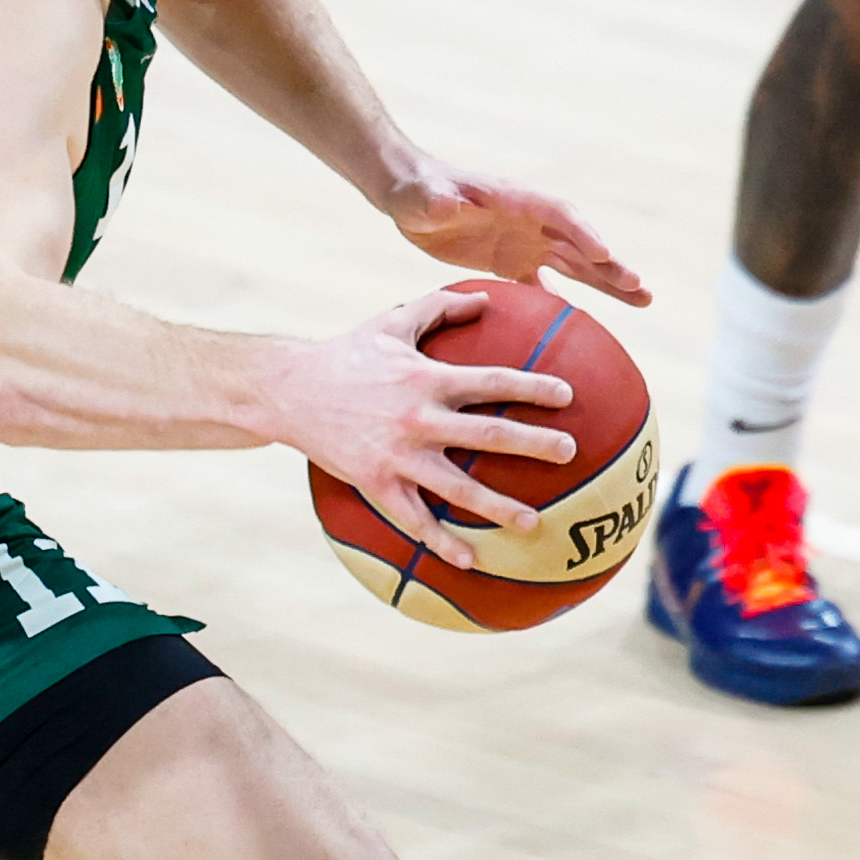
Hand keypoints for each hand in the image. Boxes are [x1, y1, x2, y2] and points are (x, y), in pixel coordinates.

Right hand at [256, 281, 581, 539]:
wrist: (289, 390)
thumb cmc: (346, 354)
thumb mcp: (392, 322)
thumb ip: (440, 307)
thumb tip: (486, 298)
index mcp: (428, 378)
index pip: (492, 381)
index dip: (532, 388)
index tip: (567, 396)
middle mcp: (419, 417)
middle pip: (488, 435)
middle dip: (534, 444)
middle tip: (570, 453)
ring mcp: (398, 455)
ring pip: (457, 488)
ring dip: (498, 507)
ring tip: (534, 522)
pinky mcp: (377, 483)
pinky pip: (415, 519)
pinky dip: (442, 542)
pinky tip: (470, 561)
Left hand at [388, 161, 651, 307]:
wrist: (410, 196)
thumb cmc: (418, 189)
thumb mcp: (425, 195)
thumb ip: (438, 200)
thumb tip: (447, 204)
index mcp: (516, 199)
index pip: (559, 214)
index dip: (581, 232)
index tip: (603, 253)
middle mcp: (530, 221)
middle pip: (579, 244)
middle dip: (610, 265)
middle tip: (640, 288)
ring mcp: (525, 243)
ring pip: (575, 266)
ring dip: (607, 283)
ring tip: (643, 300)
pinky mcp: (512, 262)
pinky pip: (544, 286)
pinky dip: (563, 304)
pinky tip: (581, 327)